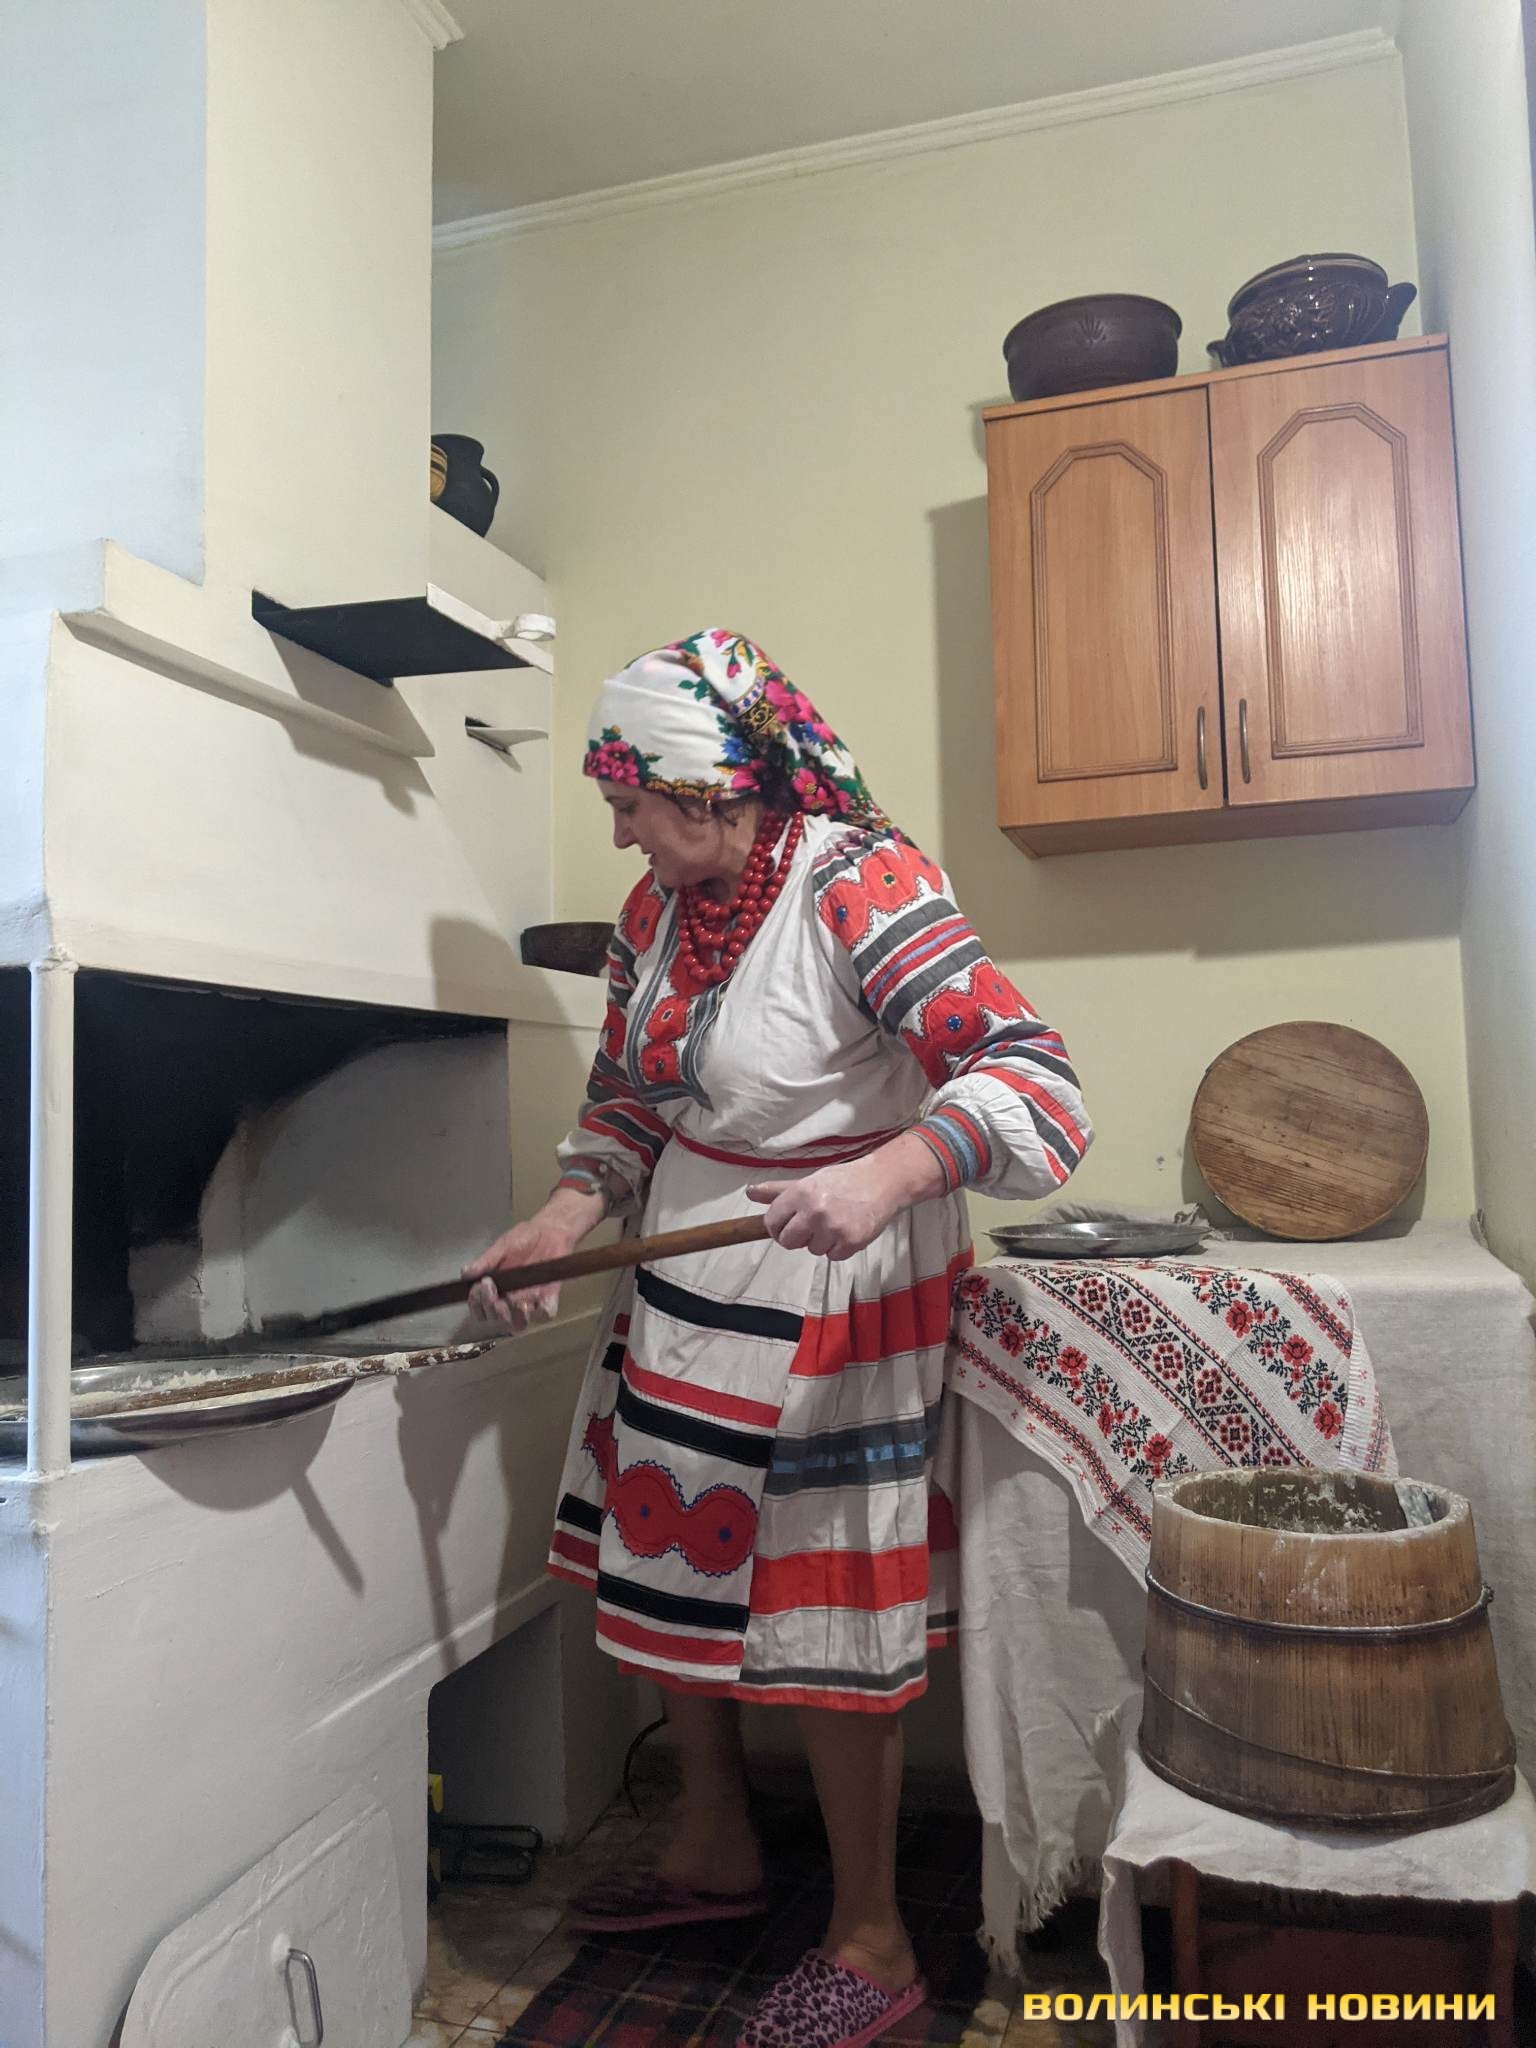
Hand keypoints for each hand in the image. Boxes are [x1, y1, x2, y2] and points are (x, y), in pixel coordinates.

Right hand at [463, 1210, 582, 1329]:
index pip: (480, 1310)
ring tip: (515, 1299)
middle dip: (492, 1307)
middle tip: (492, 1287)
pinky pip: (545, 1314)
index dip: (477, 1304)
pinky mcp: (548, 1298)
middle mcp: (509, 1301)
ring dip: (514, 1315)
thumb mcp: (502, 1246)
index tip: (480, 1286)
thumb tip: (465, 1273)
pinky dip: (542, 1310)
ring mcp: (529, 1302)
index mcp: (494, 1290)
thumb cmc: (523, 1238)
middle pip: (496, 1319)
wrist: (550, 1230)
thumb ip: (486, 1261)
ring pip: (518, 1324)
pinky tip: (538, 1297)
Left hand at [746, 1161, 899, 1260]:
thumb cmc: (843, 1181)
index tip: (787, 1225)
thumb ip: (778, 1191)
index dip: (776, 1227)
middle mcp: (814, 1210)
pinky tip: (847, 1230)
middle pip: (787, 1241)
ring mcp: (832, 1228)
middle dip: (797, 1237)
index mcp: (800, 1193)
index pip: (771, 1222)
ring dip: (821, 1242)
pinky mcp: (850, 1242)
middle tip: (812, 1226)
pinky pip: (832, 1256)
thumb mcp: (809, 1181)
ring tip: (835, 1223)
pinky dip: (838, 1248)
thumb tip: (750, 1193)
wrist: (882, 1182)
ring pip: (811, 1250)